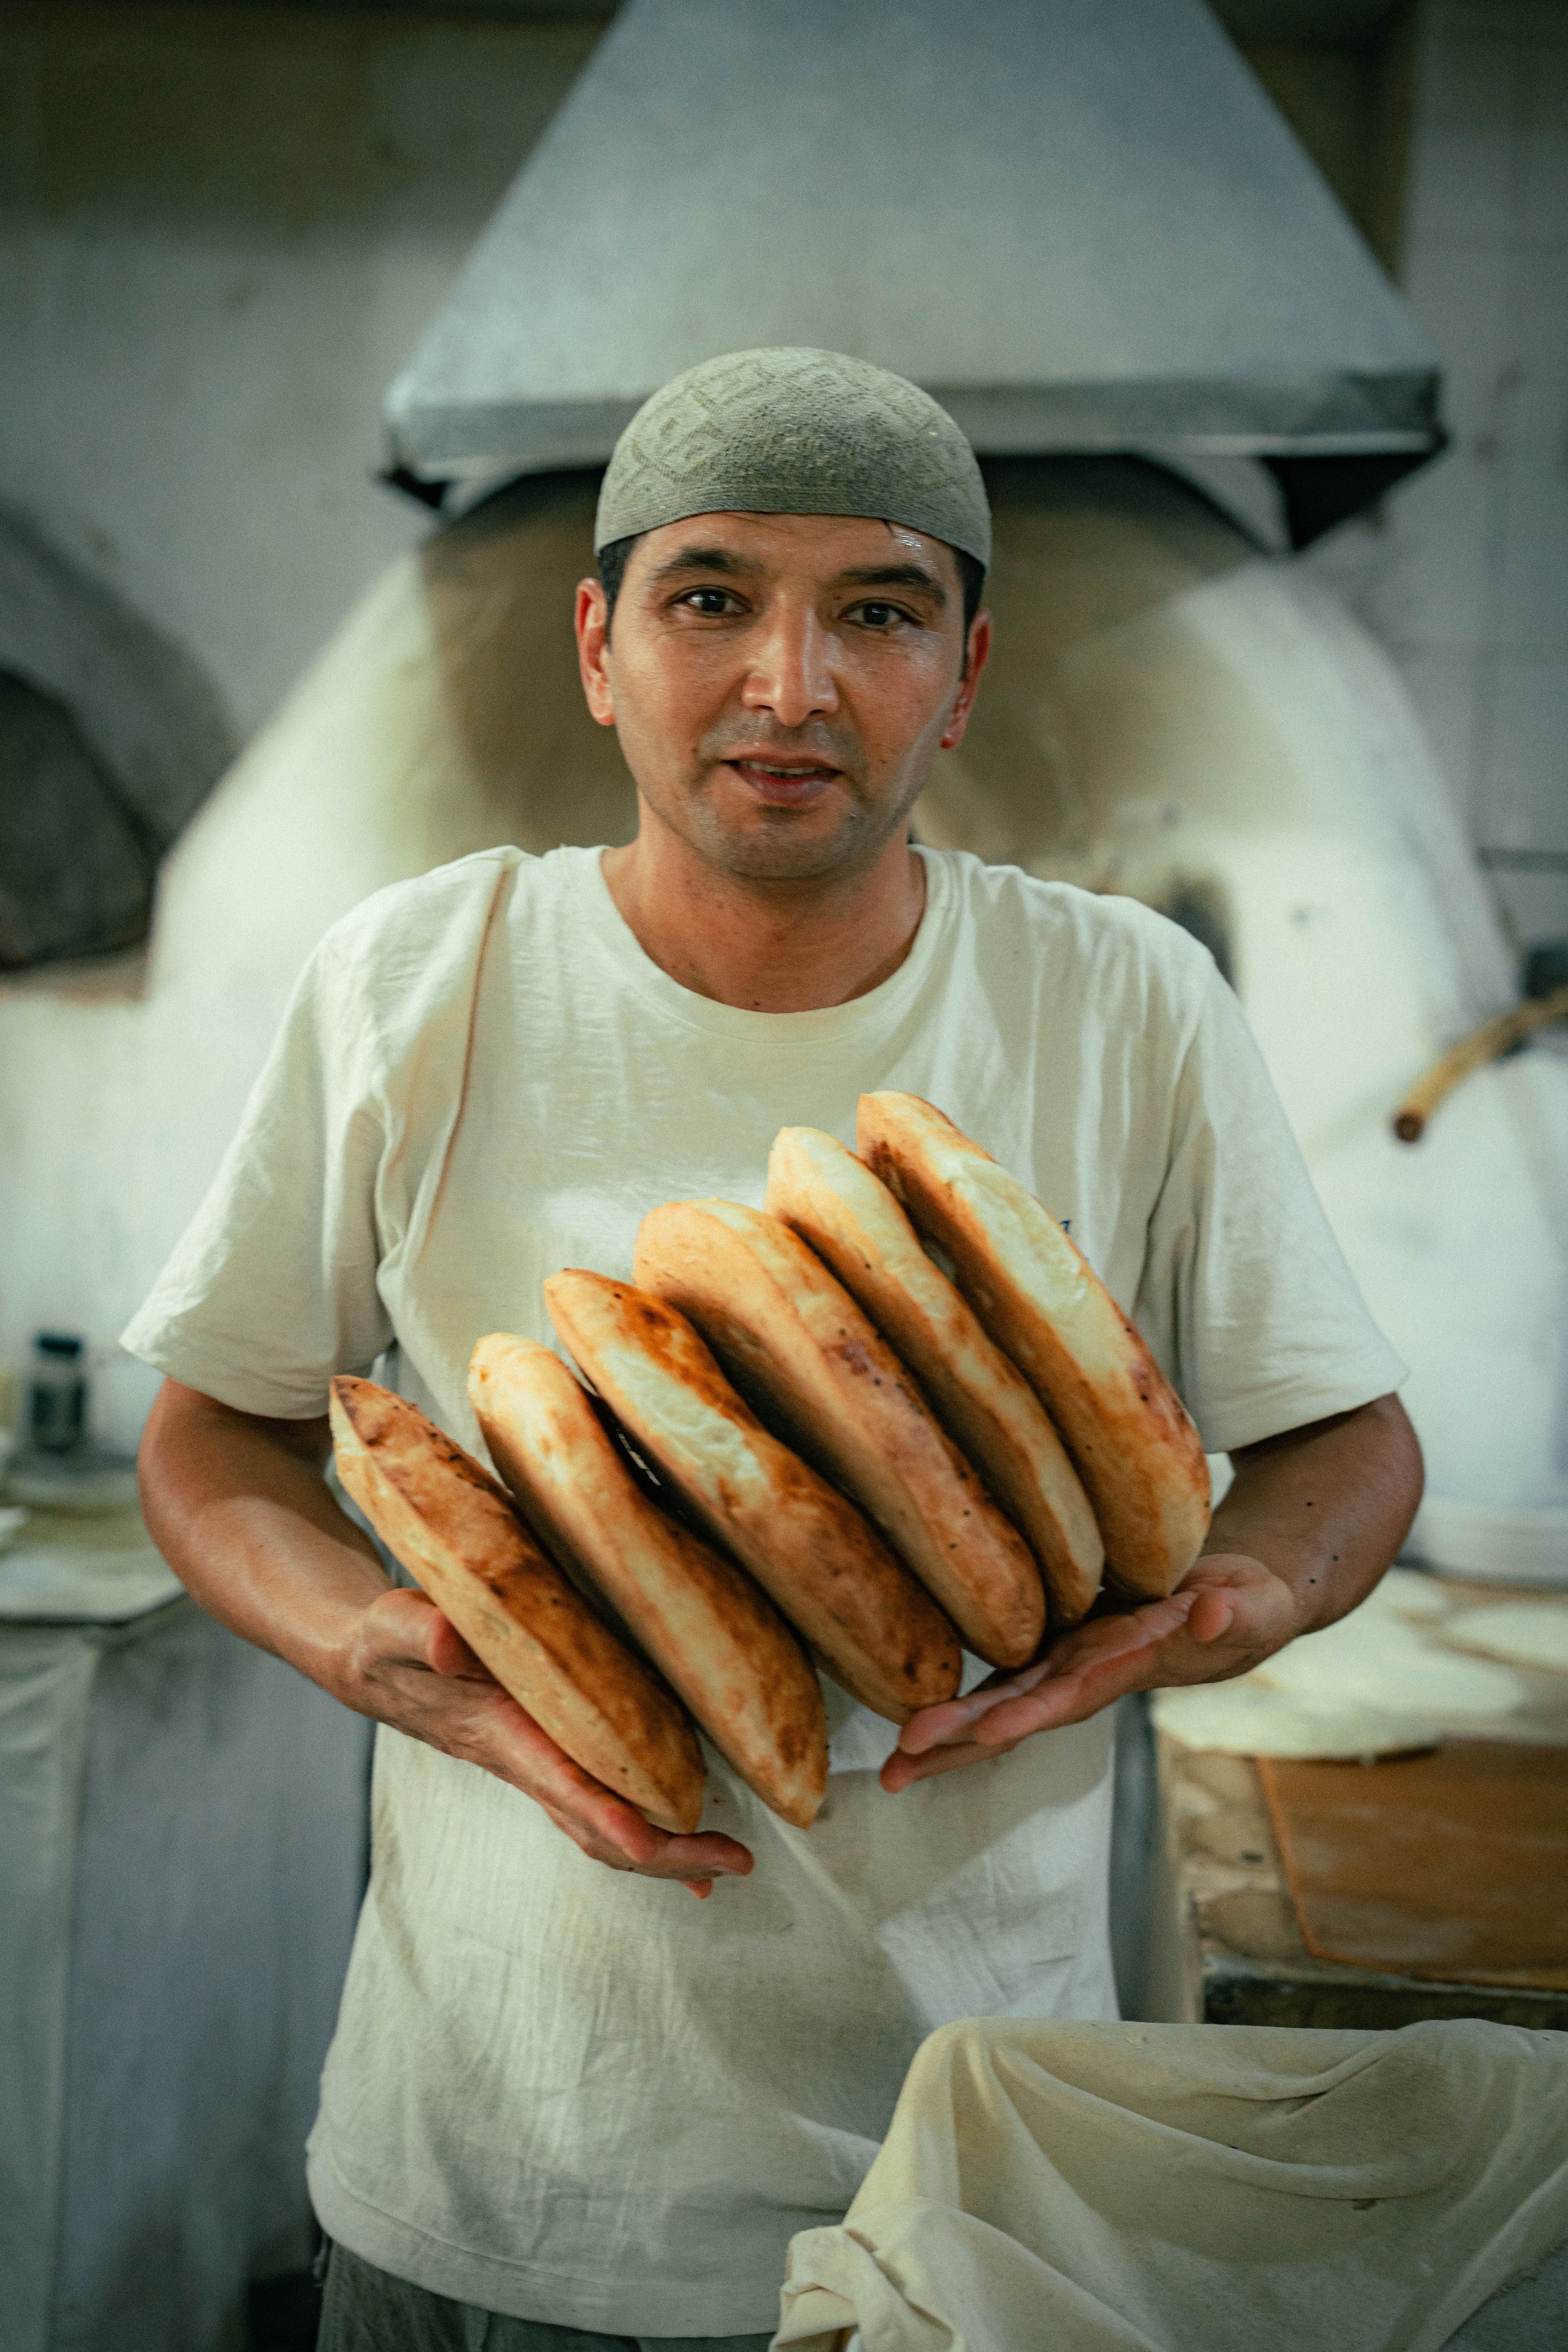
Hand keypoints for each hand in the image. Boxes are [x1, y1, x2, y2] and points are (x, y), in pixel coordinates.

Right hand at [339, 1587, 753, 1896]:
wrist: (374, 1665)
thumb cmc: (390, 1642)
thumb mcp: (397, 1624)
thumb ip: (422, 1630)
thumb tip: (451, 1640)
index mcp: (502, 1736)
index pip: (560, 1787)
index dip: (607, 1818)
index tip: (651, 1843)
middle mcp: (527, 1765)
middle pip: (599, 1830)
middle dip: (667, 1853)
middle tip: (737, 1862)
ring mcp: (539, 1769)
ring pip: (606, 1828)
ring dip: (667, 1851)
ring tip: (728, 1864)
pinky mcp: (549, 1757)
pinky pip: (602, 1808)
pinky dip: (645, 1832)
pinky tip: (682, 1845)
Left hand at [880, 1553, 1302, 1791]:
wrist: (1233, 1596)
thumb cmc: (1249, 1603)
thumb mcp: (1256, 1606)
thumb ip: (1236, 1613)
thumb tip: (1210, 1615)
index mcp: (1130, 1666)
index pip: (1074, 1695)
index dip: (1030, 1716)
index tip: (986, 1735)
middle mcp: (1087, 1670)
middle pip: (1016, 1711)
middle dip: (960, 1740)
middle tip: (899, 1764)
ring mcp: (1066, 1654)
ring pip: (998, 1695)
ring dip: (947, 1728)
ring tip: (891, 1761)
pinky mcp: (1054, 1627)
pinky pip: (999, 1658)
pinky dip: (958, 1685)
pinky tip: (906, 1697)